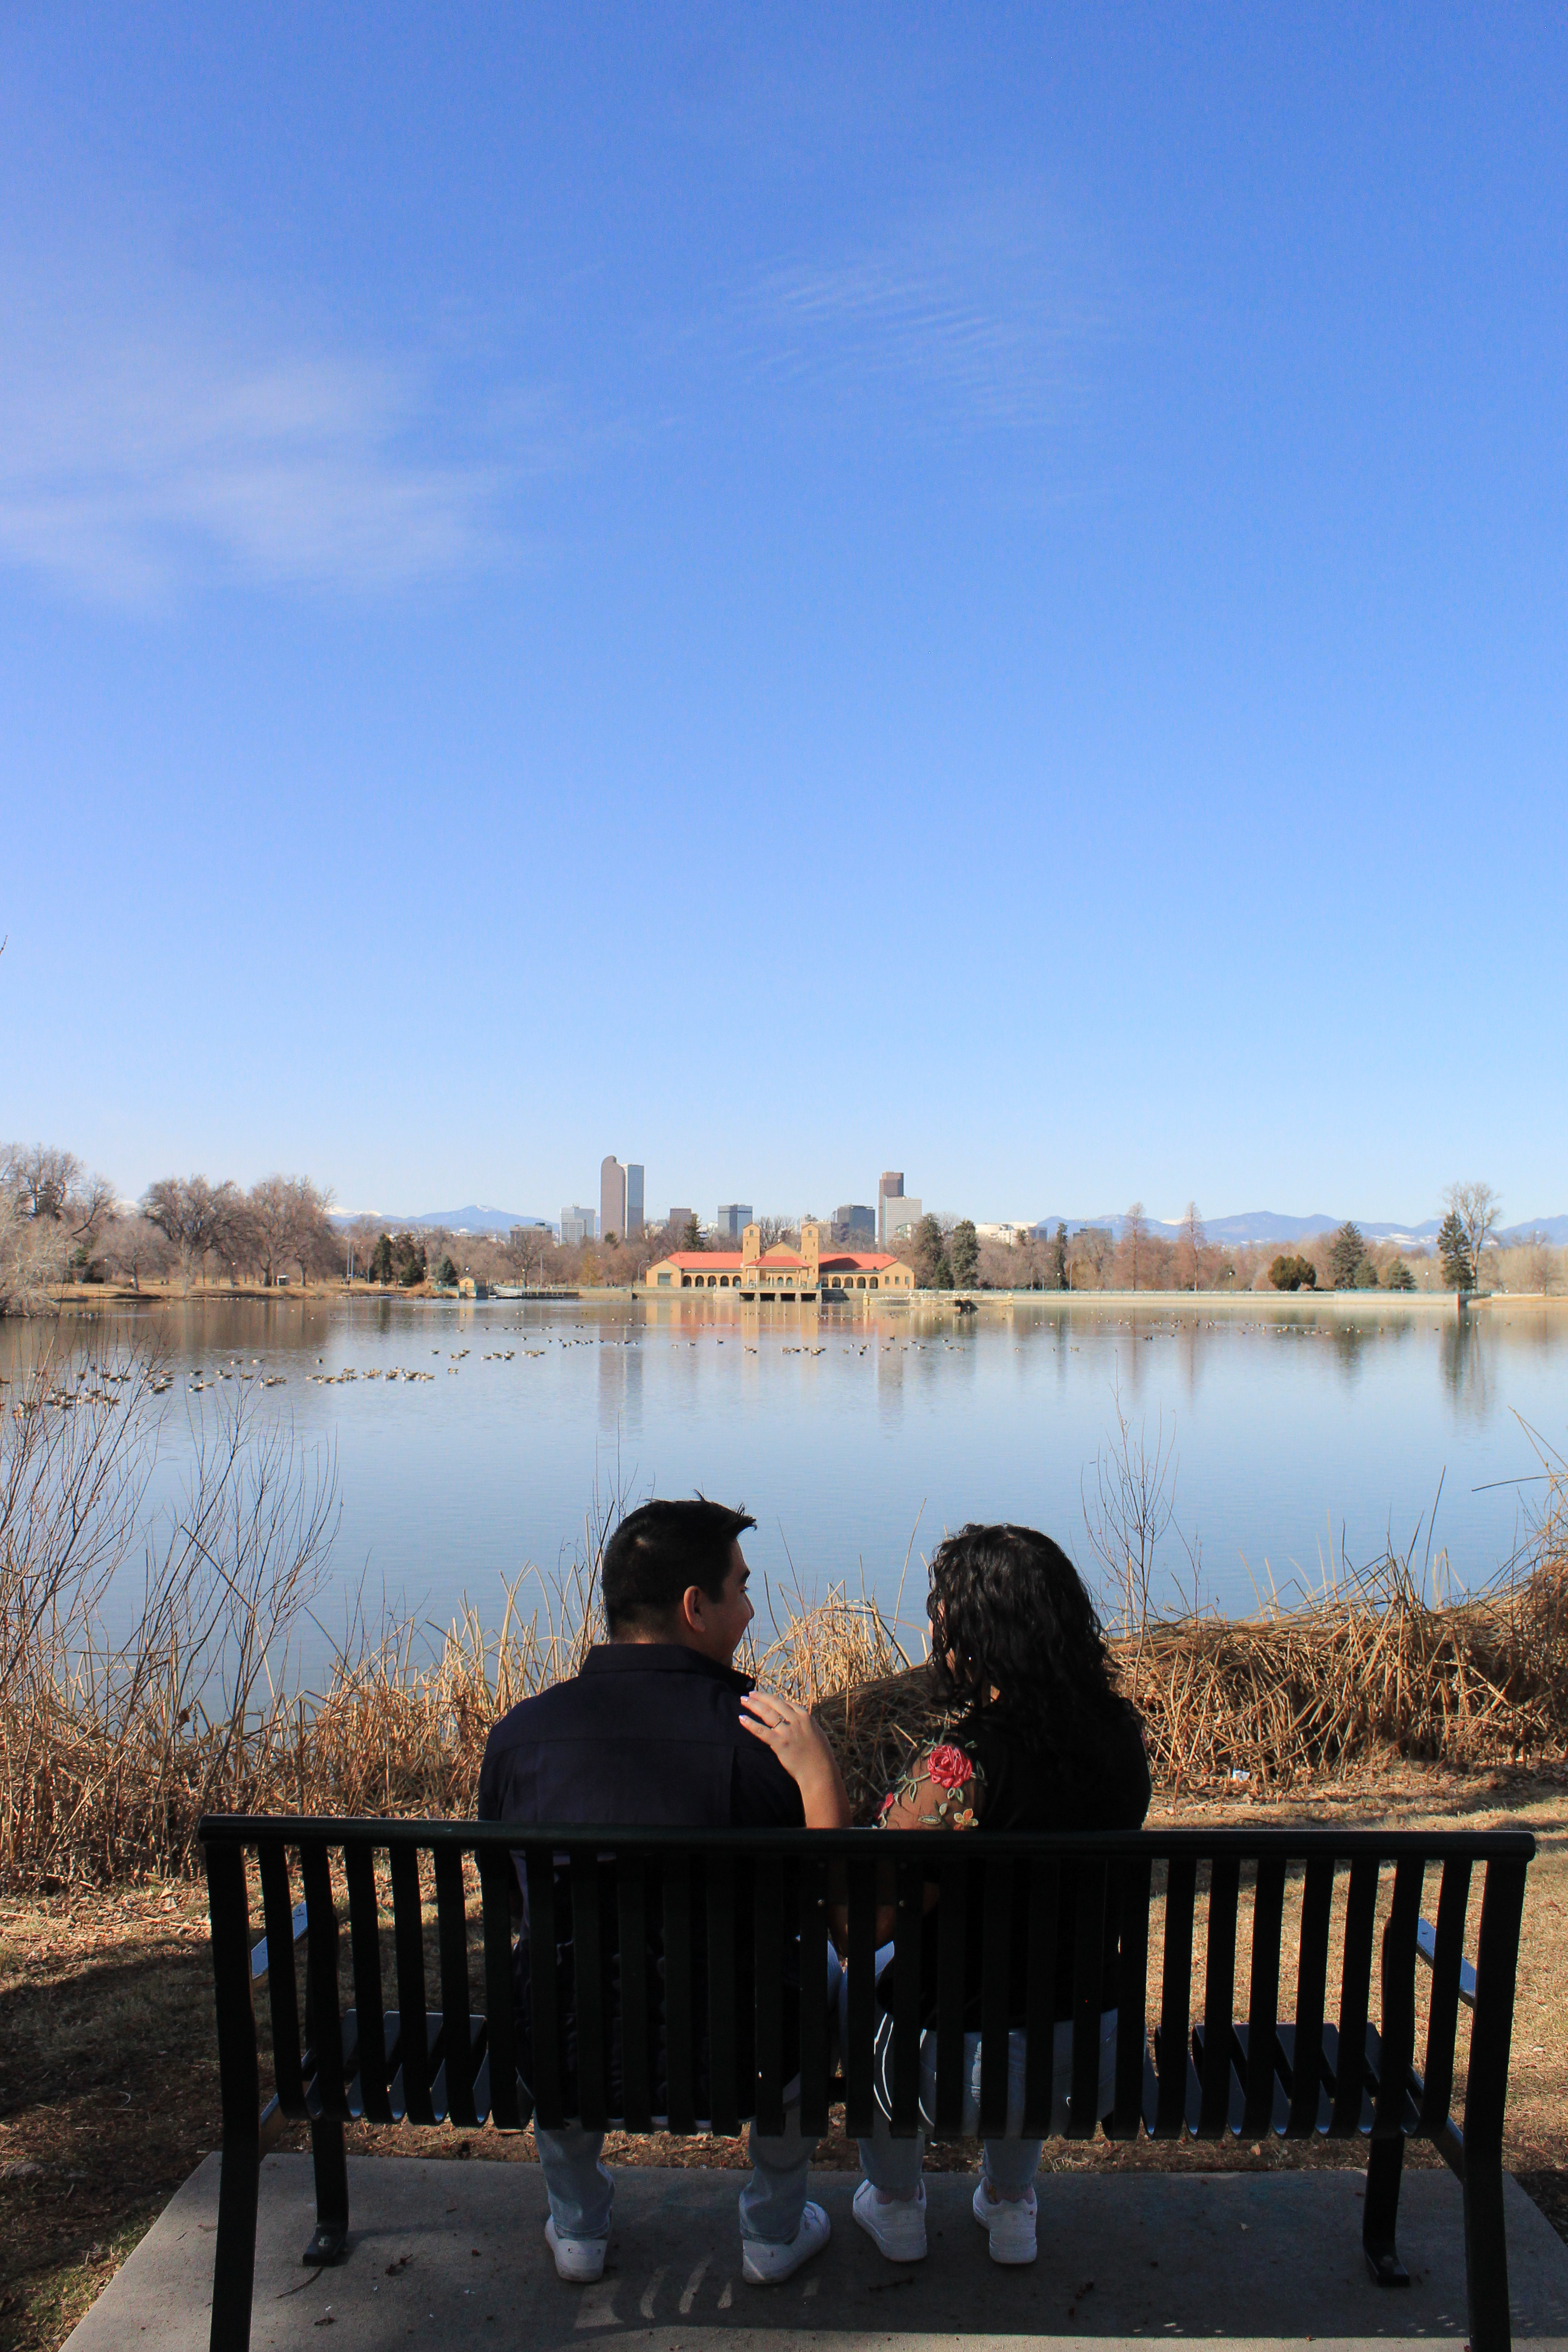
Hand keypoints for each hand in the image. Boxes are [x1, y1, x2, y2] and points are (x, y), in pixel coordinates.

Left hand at [739, 1688, 851, 1827]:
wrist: (819, 1771)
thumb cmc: (821, 1755)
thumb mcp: (817, 1733)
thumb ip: (806, 1724)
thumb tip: (799, 1719)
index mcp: (805, 1716)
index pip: (786, 1703)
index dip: (773, 1699)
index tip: (765, 1697)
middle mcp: (796, 1720)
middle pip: (774, 1703)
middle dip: (760, 1697)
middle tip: (750, 1694)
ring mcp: (787, 1731)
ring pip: (767, 1713)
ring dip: (753, 1705)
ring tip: (743, 1700)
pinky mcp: (780, 1743)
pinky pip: (762, 1731)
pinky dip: (751, 1724)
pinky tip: (742, 1718)